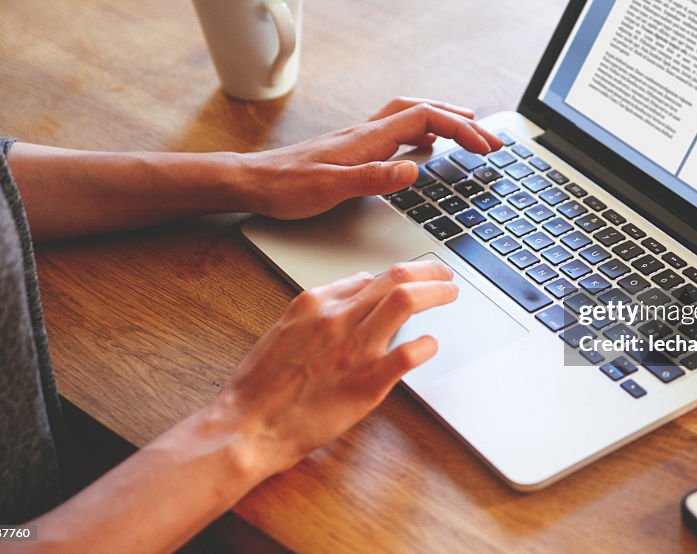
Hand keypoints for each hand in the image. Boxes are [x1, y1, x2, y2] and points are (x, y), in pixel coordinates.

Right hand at [215, 259, 455, 477]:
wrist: (247, 424)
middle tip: (444, 275)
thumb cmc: (260, 386)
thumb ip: (317, 313)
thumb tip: (349, 296)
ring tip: (450, 294)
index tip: (410, 280)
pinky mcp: (368, 382)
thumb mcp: (284, 331)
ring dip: (436, 293)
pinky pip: (409, 354)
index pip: (370, 277)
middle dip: (427, 272)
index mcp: (316, 302)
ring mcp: (355, 347)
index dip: (397, 276)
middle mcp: (338, 317)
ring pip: (406, 301)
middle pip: (395, 278)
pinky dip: (427, 345)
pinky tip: (431, 345)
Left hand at [238, 97, 503, 218]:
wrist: (251, 182)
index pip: (426, 119)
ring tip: (468, 133)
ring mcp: (360, 140)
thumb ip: (373, 179)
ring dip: (443, 121)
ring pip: (411, 117)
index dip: (461, 130)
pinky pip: (398, 132)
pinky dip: (421, 133)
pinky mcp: (353, 151)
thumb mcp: (330, 188)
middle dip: (461, 120)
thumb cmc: (285, 187)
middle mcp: (367, 133)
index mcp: (368, 139)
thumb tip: (413, 170)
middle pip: (424, 110)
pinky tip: (424, 148)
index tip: (486, 148)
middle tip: (490, 138)